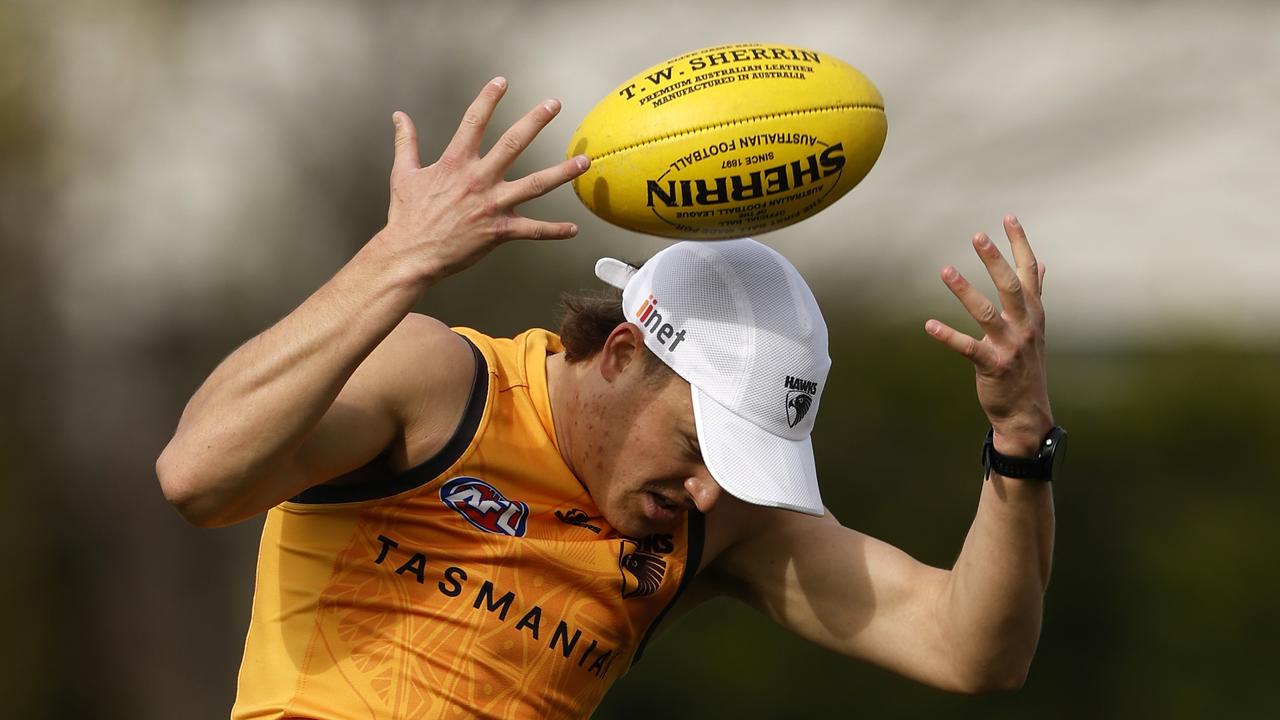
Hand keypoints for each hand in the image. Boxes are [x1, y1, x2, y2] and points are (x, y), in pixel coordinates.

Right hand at [380, 77, 589, 284]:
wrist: (411, 254)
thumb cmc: (407, 216)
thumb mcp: (404, 173)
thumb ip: (406, 142)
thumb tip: (399, 116)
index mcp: (455, 163)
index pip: (474, 122)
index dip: (488, 99)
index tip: (502, 82)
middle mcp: (478, 179)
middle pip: (513, 143)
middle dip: (536, 121)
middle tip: (554, 104)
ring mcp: (492, 205)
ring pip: (535, 185)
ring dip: (562, 173)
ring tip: (584, 162)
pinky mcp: (500, 231)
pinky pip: (533, 230)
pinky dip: (554, 231)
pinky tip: (573, 230)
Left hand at [925, 215, 1052, 456]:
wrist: (1028, 412)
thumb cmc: (1027, 364)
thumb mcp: (1036, 327)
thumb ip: (1035, 294)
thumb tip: (1042, 264)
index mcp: (1034, 313)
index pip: (1030, 272)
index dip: (1020, 244)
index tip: (1009, 218)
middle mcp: (1025, 326)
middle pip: (1011, 286)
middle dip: (995, 260)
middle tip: (978, 235)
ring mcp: (1010, 346)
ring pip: (987, 313)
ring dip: (965, 291)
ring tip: (945, 270)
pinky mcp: (992, 366)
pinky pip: (968, 348)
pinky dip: (948, 336)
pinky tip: (929, 325)